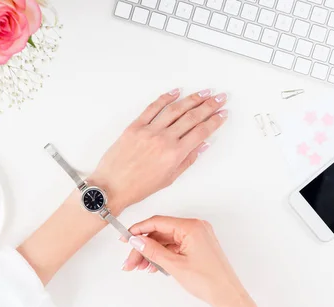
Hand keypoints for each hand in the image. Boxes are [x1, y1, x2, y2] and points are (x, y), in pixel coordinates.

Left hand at [89, 89, 227, 212]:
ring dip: (192, 99)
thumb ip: (187, 160)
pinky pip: (153, 108)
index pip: (201, 132)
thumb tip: (201, 145)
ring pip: (175, 109)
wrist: (111, 187)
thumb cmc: (137, 187)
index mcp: (174, 154)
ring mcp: (149, 131)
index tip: (222, 114)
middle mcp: (164, 139)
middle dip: (209, 105)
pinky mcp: (135, 126)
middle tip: (220, 98)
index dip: (214, 121)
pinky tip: (176, 92)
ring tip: (204, 93)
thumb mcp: (169, 178)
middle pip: (192, 117)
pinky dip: (165, 98)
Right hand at [122, 216, 261, 306]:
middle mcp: (195, 228)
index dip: (139, 230)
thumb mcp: (174, 265)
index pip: (158, 222)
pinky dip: (163, 255)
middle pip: (160, 233)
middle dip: (143, 247)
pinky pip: (175, 247)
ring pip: (166, 241)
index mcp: (192, 227)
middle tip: (131, 261)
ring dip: (151, 253)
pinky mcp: (197, 247)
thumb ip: (153, 250)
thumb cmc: (209, 281)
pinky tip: (153, 266)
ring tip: (140, 266)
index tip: (126, 238)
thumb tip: (137, 240)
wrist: (227, 296)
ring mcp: (197, 238)